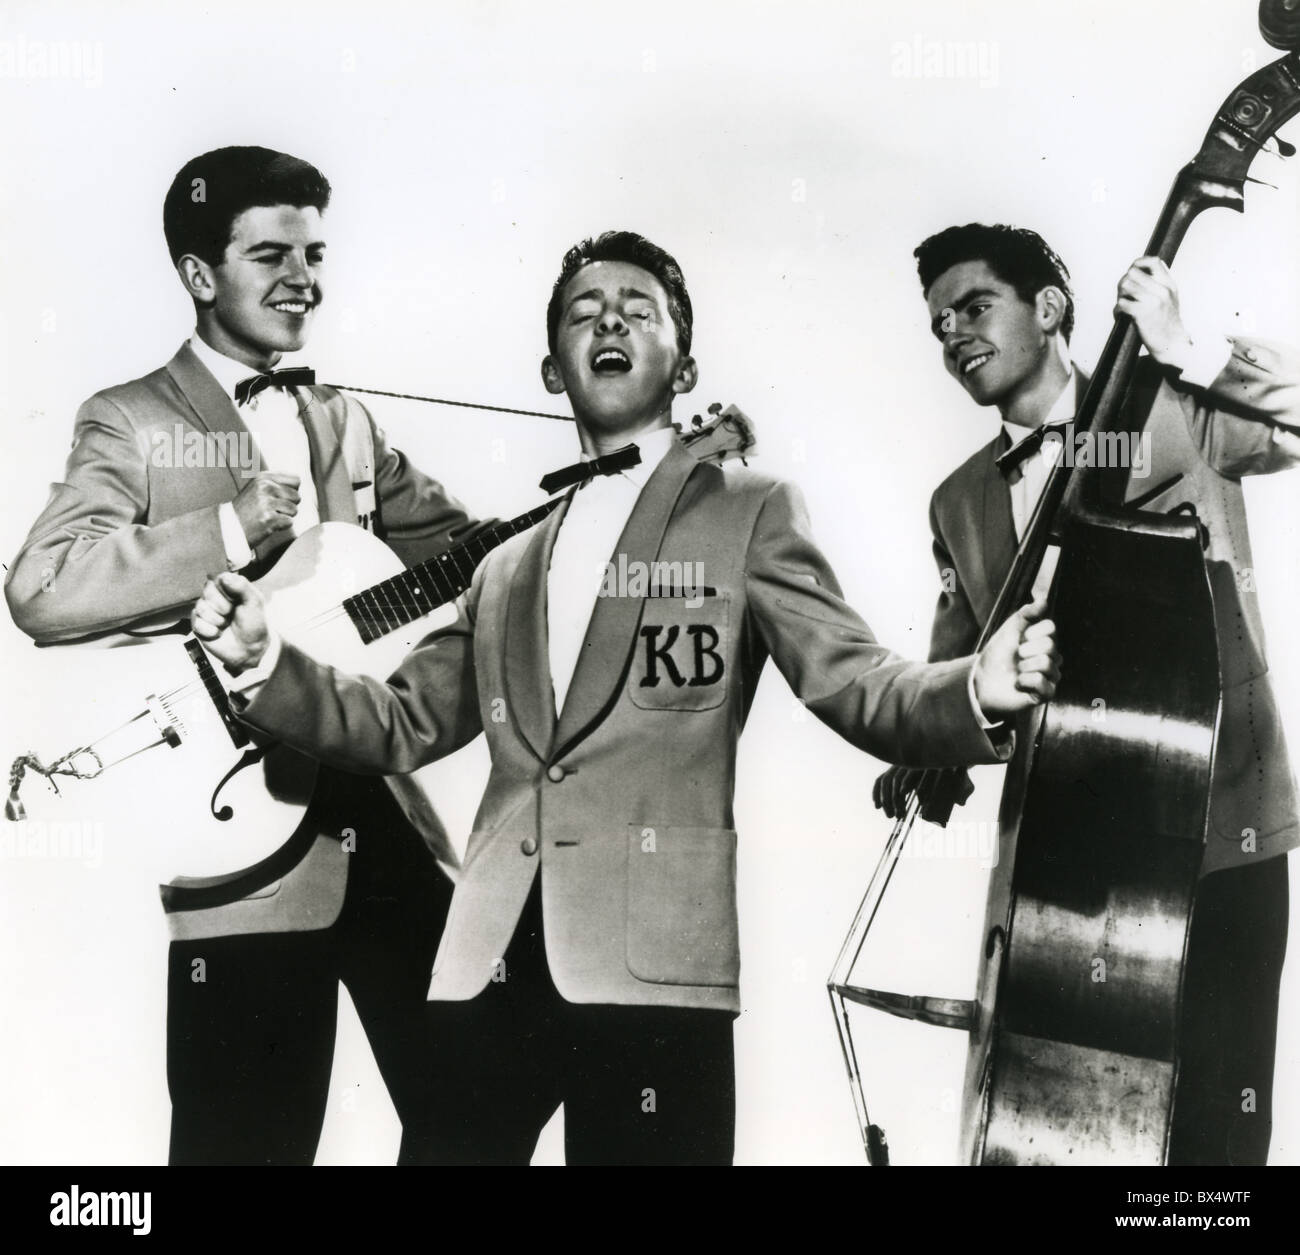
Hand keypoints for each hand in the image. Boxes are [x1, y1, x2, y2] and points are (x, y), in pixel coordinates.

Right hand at [192, 572, 269, 672]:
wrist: (249, 649)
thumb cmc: (254, 624)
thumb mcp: (254, 603)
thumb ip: (242, 587)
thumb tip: (224, 577)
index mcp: (229, 588)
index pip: (217, 578)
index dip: (225, 591)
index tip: (235, 600)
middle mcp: (215, 597)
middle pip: (207, 591)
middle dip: (222, 606)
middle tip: (231, 614)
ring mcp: (205, 611)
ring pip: (201, 608)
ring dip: (217, 620)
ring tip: (226, 624)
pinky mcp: (198, 625)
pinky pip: (196, 623)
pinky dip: (210, 631)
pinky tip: (218, 633)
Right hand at [233, 472, 299, 547]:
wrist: (229, 528)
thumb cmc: (248, 509)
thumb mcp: (258, 488)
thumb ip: (276, 482)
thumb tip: (298, 482)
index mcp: (263, 477)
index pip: (296, 480)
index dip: (292, 491)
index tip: (278, 498)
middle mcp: (265, 486)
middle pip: (297, 496)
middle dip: (288, 506)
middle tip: (271, 510)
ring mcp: (266, 502)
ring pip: (294, 510)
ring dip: (284, 517)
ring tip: (268, 516)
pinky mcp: (268, 518)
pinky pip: (289, 522)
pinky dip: (281, 526)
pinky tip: (268, 524)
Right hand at [872, 764, 973, 818]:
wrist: (949, 762)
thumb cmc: (958, 774)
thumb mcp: (964, 780)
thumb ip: (964, 789)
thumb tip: (961, 802)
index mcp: (925, 764)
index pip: (911, 771)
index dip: (906, 782)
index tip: (904, 795)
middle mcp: (909, 764)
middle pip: (895, 778)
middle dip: (893, 798)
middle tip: (898, 816)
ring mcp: (900, 767)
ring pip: (885, 781)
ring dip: (885, 799)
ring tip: (890, 816)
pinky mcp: (895, 772)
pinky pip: (881, 781)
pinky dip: (876, 793)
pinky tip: (877, 806)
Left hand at [973, 600, 1059, 717]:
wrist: (982, 680)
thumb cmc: (998, 654)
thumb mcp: (1011, 629)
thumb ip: (1027, 614)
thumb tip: (1044, 600)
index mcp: (1046, 641)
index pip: (1050, 627)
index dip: (1031, 632)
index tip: (1019, 639)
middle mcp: (1053, 658)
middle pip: (1049, 645)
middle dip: (1025, 650)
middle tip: (1016, 658)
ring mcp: (1051, 677)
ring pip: (1046, 663)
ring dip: (1023, 667)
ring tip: (1017, 672)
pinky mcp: (1046, 694)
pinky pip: (1040, 681)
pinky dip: (1023, 681)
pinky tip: (1018, 684)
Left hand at [1115, 257, 1190, 365]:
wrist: (1172, 343)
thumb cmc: (1167, 322)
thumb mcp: (1170, 298)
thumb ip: (1159, 284)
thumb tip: (1138, 270)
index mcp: (1169, 284)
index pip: (1154, 261)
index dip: (1138, 263)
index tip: (1132, 272)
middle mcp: (1162, 290)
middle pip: (1132, 273)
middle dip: (1123, 283)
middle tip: (1124, 295)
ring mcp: (1152, 301)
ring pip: (1125, 285)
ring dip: (1119, 296)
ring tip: (1123, 305)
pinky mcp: (1142, 313)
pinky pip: (1121, 304)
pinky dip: (1117, 311)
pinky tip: (1121, 316)